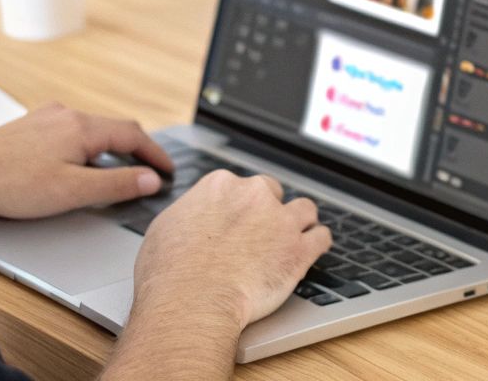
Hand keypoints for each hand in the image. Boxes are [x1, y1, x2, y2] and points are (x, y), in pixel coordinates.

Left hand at [0, 103, 172, 220]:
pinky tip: (75, 167)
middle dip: (135, 150)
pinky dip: (86, 148)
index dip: (155, 154)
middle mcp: (65, 114)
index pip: (133, 134)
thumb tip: (150, 180)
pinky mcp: (28, 127)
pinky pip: (69, 132)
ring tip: (116, 174)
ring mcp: (45, 118)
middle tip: (149, 172)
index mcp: (81, 126)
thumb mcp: (72, 191)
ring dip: (109, 149)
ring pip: (90, 130)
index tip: (168, 171)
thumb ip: (116, 185)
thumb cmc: (10, 185)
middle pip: (113, 128)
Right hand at [102, 171, 330, 379]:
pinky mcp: (299, 249)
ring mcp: (280, 220)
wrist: (192, 301)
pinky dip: (318, 243)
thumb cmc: (170, 273)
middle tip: (263, 233)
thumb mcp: (165, 229)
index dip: (241, 206)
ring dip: (300, 222)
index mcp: (220, 186)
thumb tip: (191, 217)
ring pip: (304, 209)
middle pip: (272, 193)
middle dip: (269, 211)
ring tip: (295, 236)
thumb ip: (188, 214)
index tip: (241, 220)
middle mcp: (253, 195)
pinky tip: (314, 249)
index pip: (241, 186)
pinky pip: (322, 237)